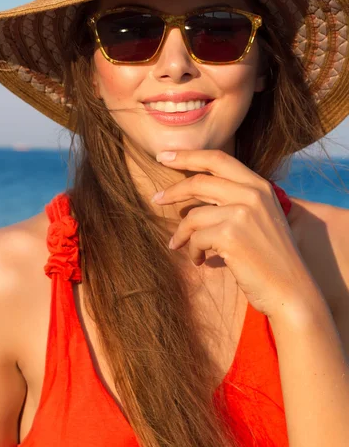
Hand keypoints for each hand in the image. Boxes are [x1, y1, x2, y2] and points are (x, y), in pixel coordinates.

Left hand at [152, 149, 321, 319]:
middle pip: (199, 182)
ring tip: (179, 246)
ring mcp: (242, 213)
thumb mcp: (259, 217)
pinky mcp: (231, 236)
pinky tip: (200, 261)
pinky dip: (192, 251)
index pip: (218, 159)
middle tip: (155, 198)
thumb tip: (193, 188)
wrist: (291, 291)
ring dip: (181, 233)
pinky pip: (196, 239)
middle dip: (173, 191)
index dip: (188, 155)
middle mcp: (252, 194)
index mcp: (259, 186)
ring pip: (193, 215)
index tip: (164, 156)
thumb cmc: (270, 257)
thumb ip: (235, 197)